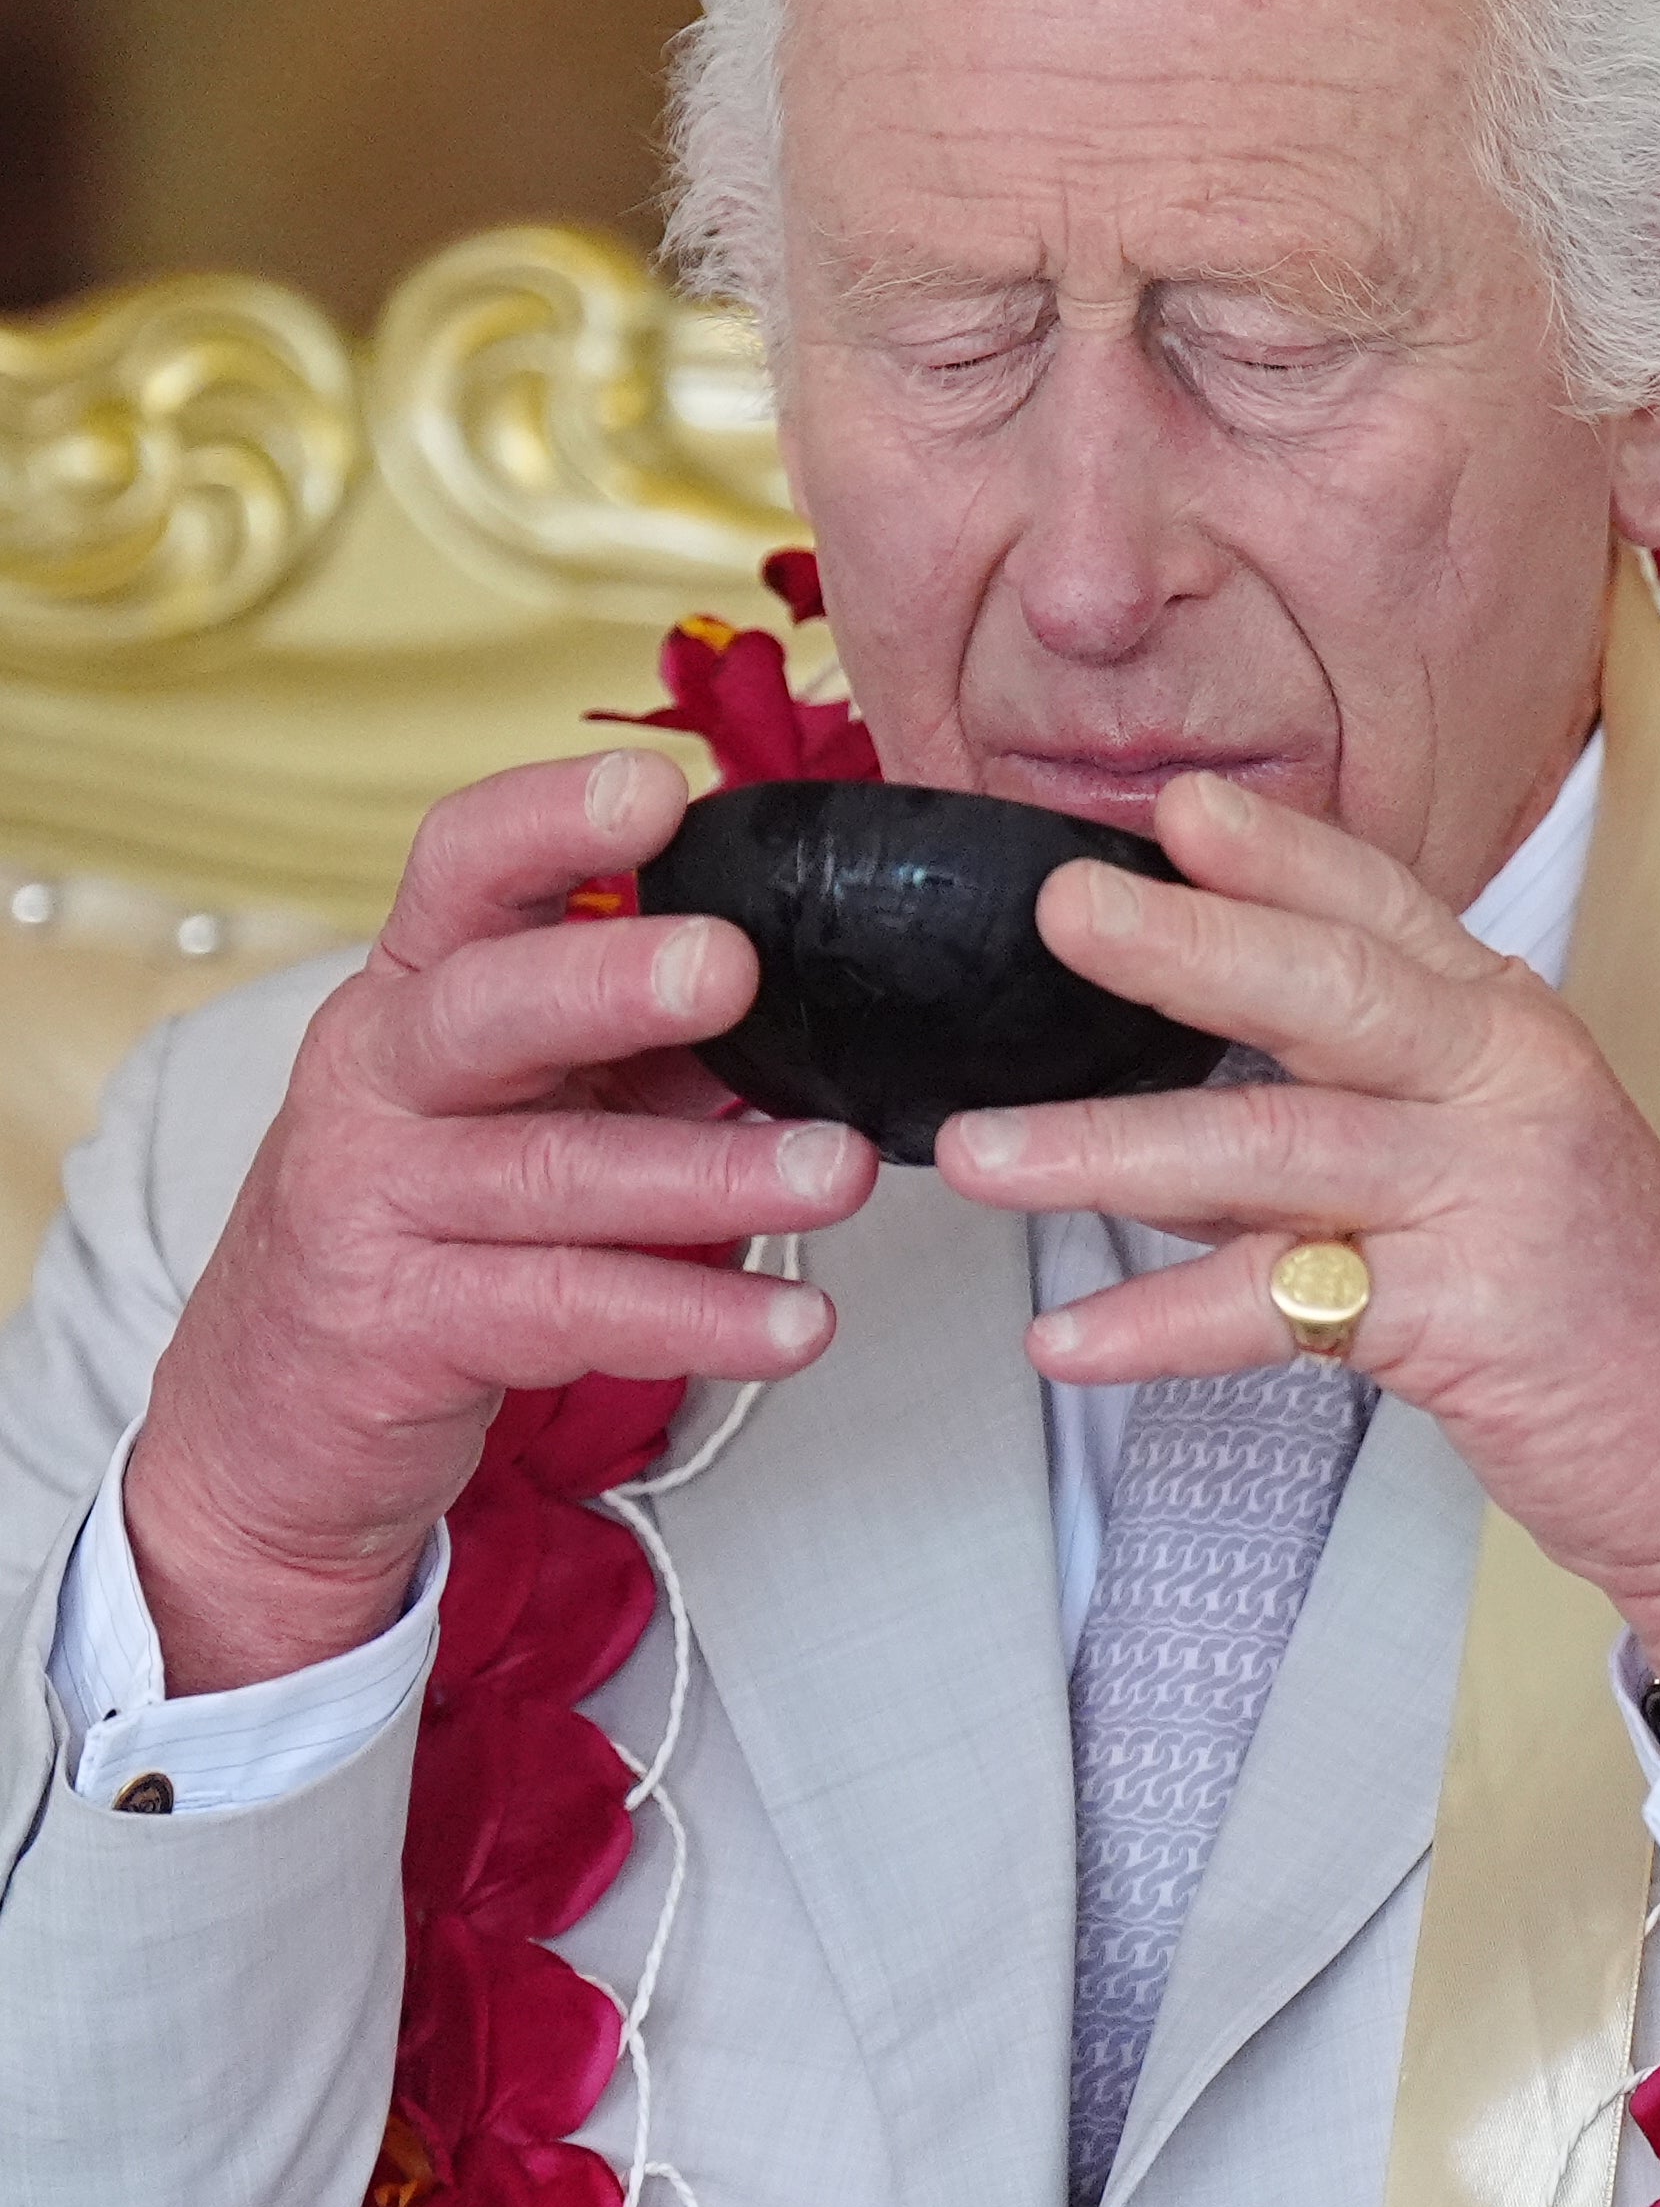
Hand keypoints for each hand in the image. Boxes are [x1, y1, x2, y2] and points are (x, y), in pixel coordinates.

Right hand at [124, 751, 876, 1694]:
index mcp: (411, 990)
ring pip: (552, 1175)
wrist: (270, 1417)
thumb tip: (816, 994)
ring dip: (713, 1175)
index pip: (461, 869)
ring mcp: (373, 1205)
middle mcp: (376, 1079)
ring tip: (841, 1172)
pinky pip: (567, 1311)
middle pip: (486, 1007)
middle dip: (609, 980)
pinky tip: (795, 1325)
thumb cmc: (426, 1222)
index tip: (660, 788)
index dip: (551, 820)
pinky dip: (692, 1317)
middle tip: (732, 966)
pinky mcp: (400, 1331)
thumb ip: (643, 1050)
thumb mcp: (516, 1105)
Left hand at [934, 770, 1659, 1695]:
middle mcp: (1511, 1088)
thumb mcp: (1500, 1174)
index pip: (1384, 909)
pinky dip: (1161, 1325)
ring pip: (1277, 1146)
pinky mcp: (1471, 1321)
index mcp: (1515, 1033)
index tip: (1168, 806)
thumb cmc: (1609, 1317)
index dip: (1275, 852)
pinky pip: (1283, 1310)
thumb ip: (1353, 1122)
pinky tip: (1066, 1338)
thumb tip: (1175, 1101)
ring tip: (980, 1154)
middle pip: (1331, 987)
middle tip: (1060, 909)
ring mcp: (1495, 1198)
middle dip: (1183, 944)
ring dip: (1110, 1150)